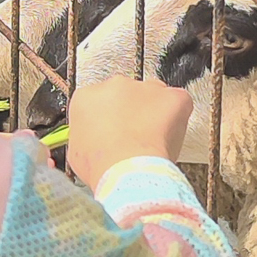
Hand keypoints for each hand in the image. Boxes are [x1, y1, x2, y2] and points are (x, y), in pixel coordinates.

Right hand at [66, 76, 192, 190]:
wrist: (126, 171)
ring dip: (155, 114)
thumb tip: (93, 142)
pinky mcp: (172, 96)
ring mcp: (145, 88)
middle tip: (136, 138)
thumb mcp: (76, 151)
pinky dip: (178, 117)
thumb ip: (86, 136)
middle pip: (128, 95)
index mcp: (87, 97)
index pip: (100, 101)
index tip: (115, 132)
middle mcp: (115, 85)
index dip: (110, 119)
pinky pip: (179, 102)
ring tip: (154, 141)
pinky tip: (170, 138)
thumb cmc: (102, 166)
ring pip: (154, 96)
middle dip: (133, 113)